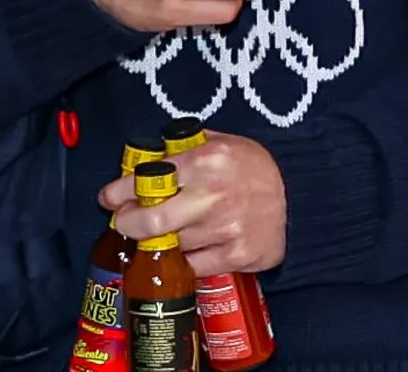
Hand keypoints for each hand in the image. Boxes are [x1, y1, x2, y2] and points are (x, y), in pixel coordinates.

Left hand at [101, 133, 286, 274]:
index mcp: (206, 160)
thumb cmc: (251, 166)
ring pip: (172, 245)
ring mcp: (226, 229)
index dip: (121, 191)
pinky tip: (186, 248)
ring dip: (159, 242)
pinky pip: (194, 265)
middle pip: (154, 220)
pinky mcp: (237, 256)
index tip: (108, 198)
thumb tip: (139, 163)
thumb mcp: (218, 142)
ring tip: (159, 233)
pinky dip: (185, 259)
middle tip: (123, 222)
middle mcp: (213, 196)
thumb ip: (181, 150)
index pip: (150, 180)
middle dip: (129, 223)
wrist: (299, 193)